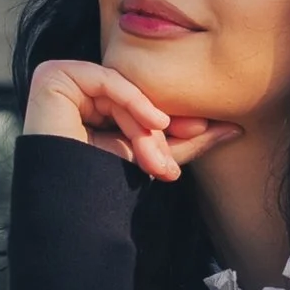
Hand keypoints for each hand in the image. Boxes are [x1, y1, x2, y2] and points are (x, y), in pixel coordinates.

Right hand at [22, 60, 242, 183]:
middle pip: (132, 96)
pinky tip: (154, 123)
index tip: (205, 132)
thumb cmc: (102, 189)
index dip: (171, 119)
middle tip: (174, 165)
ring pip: (122, 90)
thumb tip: (237, 128)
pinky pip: (105, 79)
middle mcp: (77, 93)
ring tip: (157, 163)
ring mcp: (62, 82)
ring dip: (146, 126)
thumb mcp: (154, 158)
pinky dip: (134, 100)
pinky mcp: (52, 77)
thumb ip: (189, 143)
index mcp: (95, 107)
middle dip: (160, 130)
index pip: (139, 102)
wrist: (65, 212)